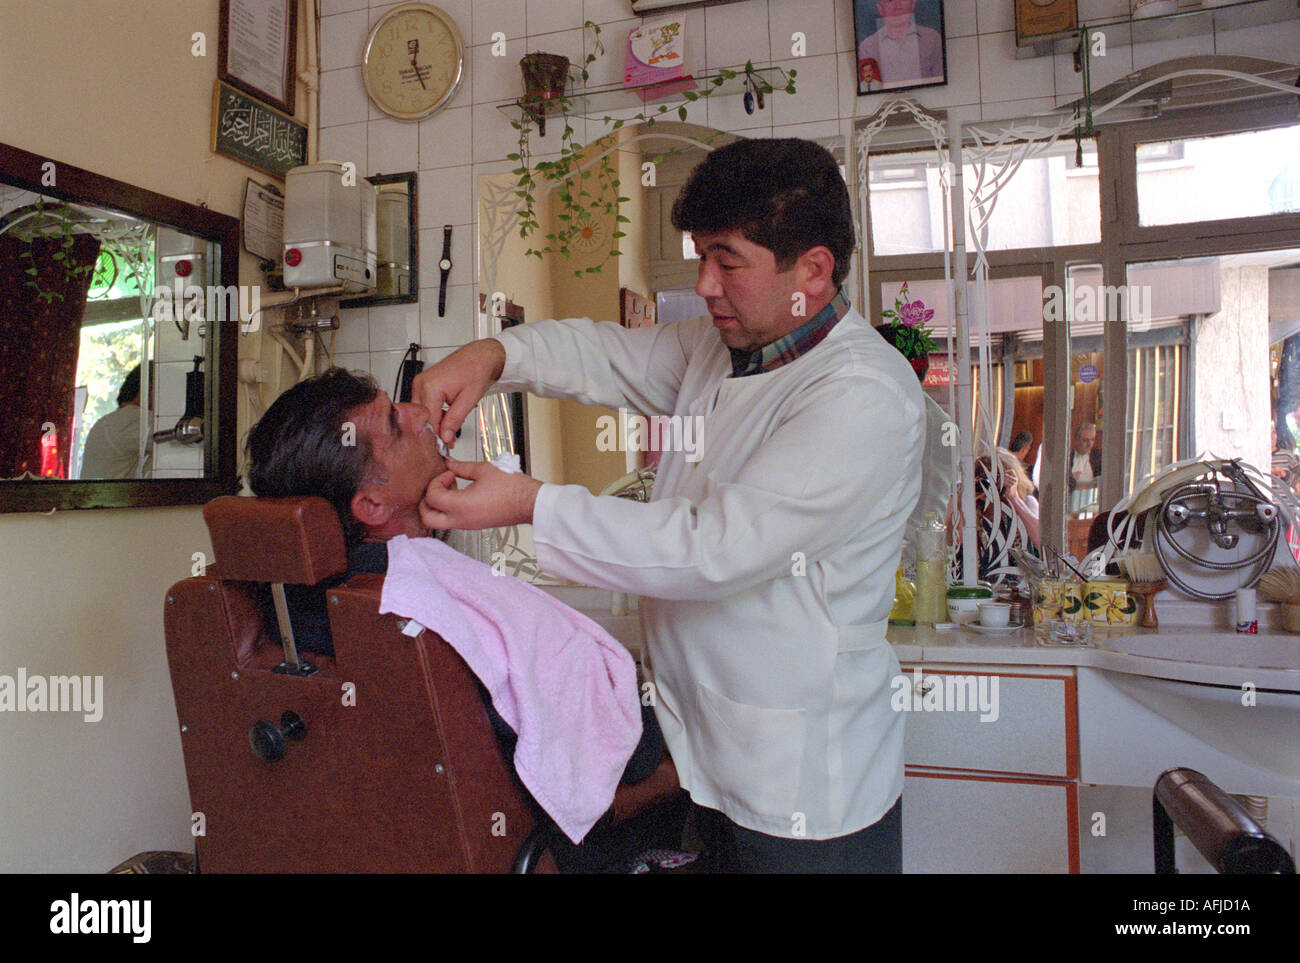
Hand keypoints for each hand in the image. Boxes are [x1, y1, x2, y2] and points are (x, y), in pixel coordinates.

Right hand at [411, 339, 506, 447]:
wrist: (480, 356)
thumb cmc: (476, 370)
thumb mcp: (469, 399)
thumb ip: (455, 419)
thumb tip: (445, 436)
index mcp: (430, 386)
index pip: (428, 420)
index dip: (437, 435)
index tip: (445, 446)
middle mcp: (421, 384)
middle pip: (422, 417)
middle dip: (435, 431)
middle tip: (448, 442)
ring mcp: (420, 383)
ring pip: (421, 412)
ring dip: (434, 422)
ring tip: (449, 429)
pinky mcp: (423, 384)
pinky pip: (424, 405)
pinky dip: (434, 414)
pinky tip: (445, 418)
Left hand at [419, 457, 542, 530]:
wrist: (529, 503)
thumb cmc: (513, 489)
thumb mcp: (483, 470)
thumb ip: (461, 467)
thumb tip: (449, 463)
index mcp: (461, 506)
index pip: (432, 497)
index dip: (436, 481)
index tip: (448, 473)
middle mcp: (461, 520)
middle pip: (428, 518)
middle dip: (426, 501)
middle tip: (435, 486)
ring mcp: (467, 525)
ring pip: (439, 521)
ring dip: (437, 505)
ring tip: (451, 488)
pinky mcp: (474, 525)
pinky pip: (452, 521)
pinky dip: (448, 509)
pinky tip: (460, 494)